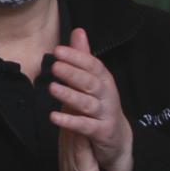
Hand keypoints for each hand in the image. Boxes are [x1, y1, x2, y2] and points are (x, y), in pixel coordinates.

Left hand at [46, 28, 134, 170]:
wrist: (117, 139)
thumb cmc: (100, 106)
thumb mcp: (92, 80)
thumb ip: (83, 57)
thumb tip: (78, 31)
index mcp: (104, 80)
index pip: (93, 65)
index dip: (77, 57)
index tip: (58, 51)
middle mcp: (107, 95)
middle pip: (90, 82)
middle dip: (73, 74)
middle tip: (54, 66)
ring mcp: (105, 114)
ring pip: (87, 104)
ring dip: (70, 95)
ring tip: (52, 88)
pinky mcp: (102, 132)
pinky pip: (85, 126)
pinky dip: (70, 121)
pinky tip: (54, 117)